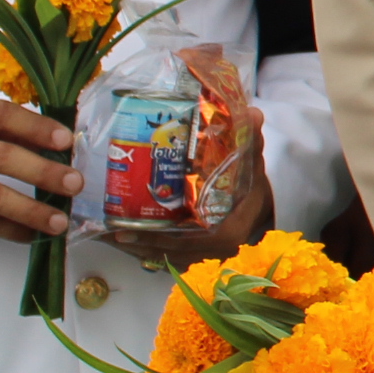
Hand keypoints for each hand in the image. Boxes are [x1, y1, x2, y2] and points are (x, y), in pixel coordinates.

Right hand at [0, 95, 80, 240]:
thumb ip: (3, 128)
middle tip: (74, 184)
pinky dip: (10, 229)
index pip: (0, 115)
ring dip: (30, 210)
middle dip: (42, 172)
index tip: (66, 140)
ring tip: (59, 220)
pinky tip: (33, 234)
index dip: (35, 128)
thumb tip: (62, 143)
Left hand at [105, 99, 275, 261]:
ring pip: (169, 258)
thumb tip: (252, 112)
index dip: (157, 239)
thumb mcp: (253, 165)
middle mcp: (217, 252)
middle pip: (171, 253)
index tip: (128, 230)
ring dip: (141, 249)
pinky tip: (129, 243)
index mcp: (228, 232)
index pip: (188, 241)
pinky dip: (150, 252)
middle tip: (111, 232)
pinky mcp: (201, 257)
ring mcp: (208, 258)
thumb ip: (250, 141)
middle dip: (140, 244)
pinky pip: (171, 259)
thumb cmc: (253, 189)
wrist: (262, 209)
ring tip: (112, 237)